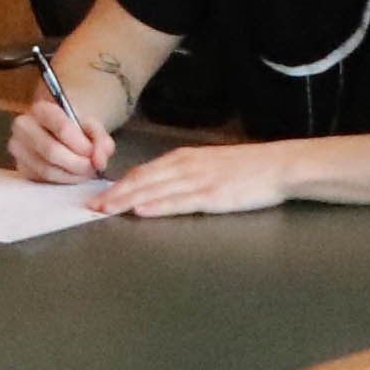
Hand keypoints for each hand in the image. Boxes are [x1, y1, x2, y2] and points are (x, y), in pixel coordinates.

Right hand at [4, 80, 117, 183]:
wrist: (58, 130)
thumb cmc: (74, 127)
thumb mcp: (91, 126)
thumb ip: (101, 140)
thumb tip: (100, 162)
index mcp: (41, 109)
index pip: (62, 128)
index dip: (82, 145)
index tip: (93, 153)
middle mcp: (24, 126)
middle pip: (51, 151)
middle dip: (77, 164)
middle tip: (92, 167)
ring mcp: (18, 148)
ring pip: (47, 169)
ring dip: (72, 175)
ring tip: (85, 171)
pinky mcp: (20, 168)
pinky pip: (43, 180)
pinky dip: (63, 180)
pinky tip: (73, 175)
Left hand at [82, 141, 289, 219]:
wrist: (277, 166)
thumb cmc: (247, 168)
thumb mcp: (209, 164)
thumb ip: (184, 173)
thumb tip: (160, 185)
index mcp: (184, 158)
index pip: (143, 172)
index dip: (118, 185)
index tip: (99, 197)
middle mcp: (186, 167)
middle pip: (142, 181)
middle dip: (115, 195)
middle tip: (91, 207)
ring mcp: (198, 181)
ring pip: (155, 191)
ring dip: (127, 201)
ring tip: (106, 210)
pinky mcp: (212, 196)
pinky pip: (179, 202)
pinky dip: (157, 206)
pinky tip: (141, 211)